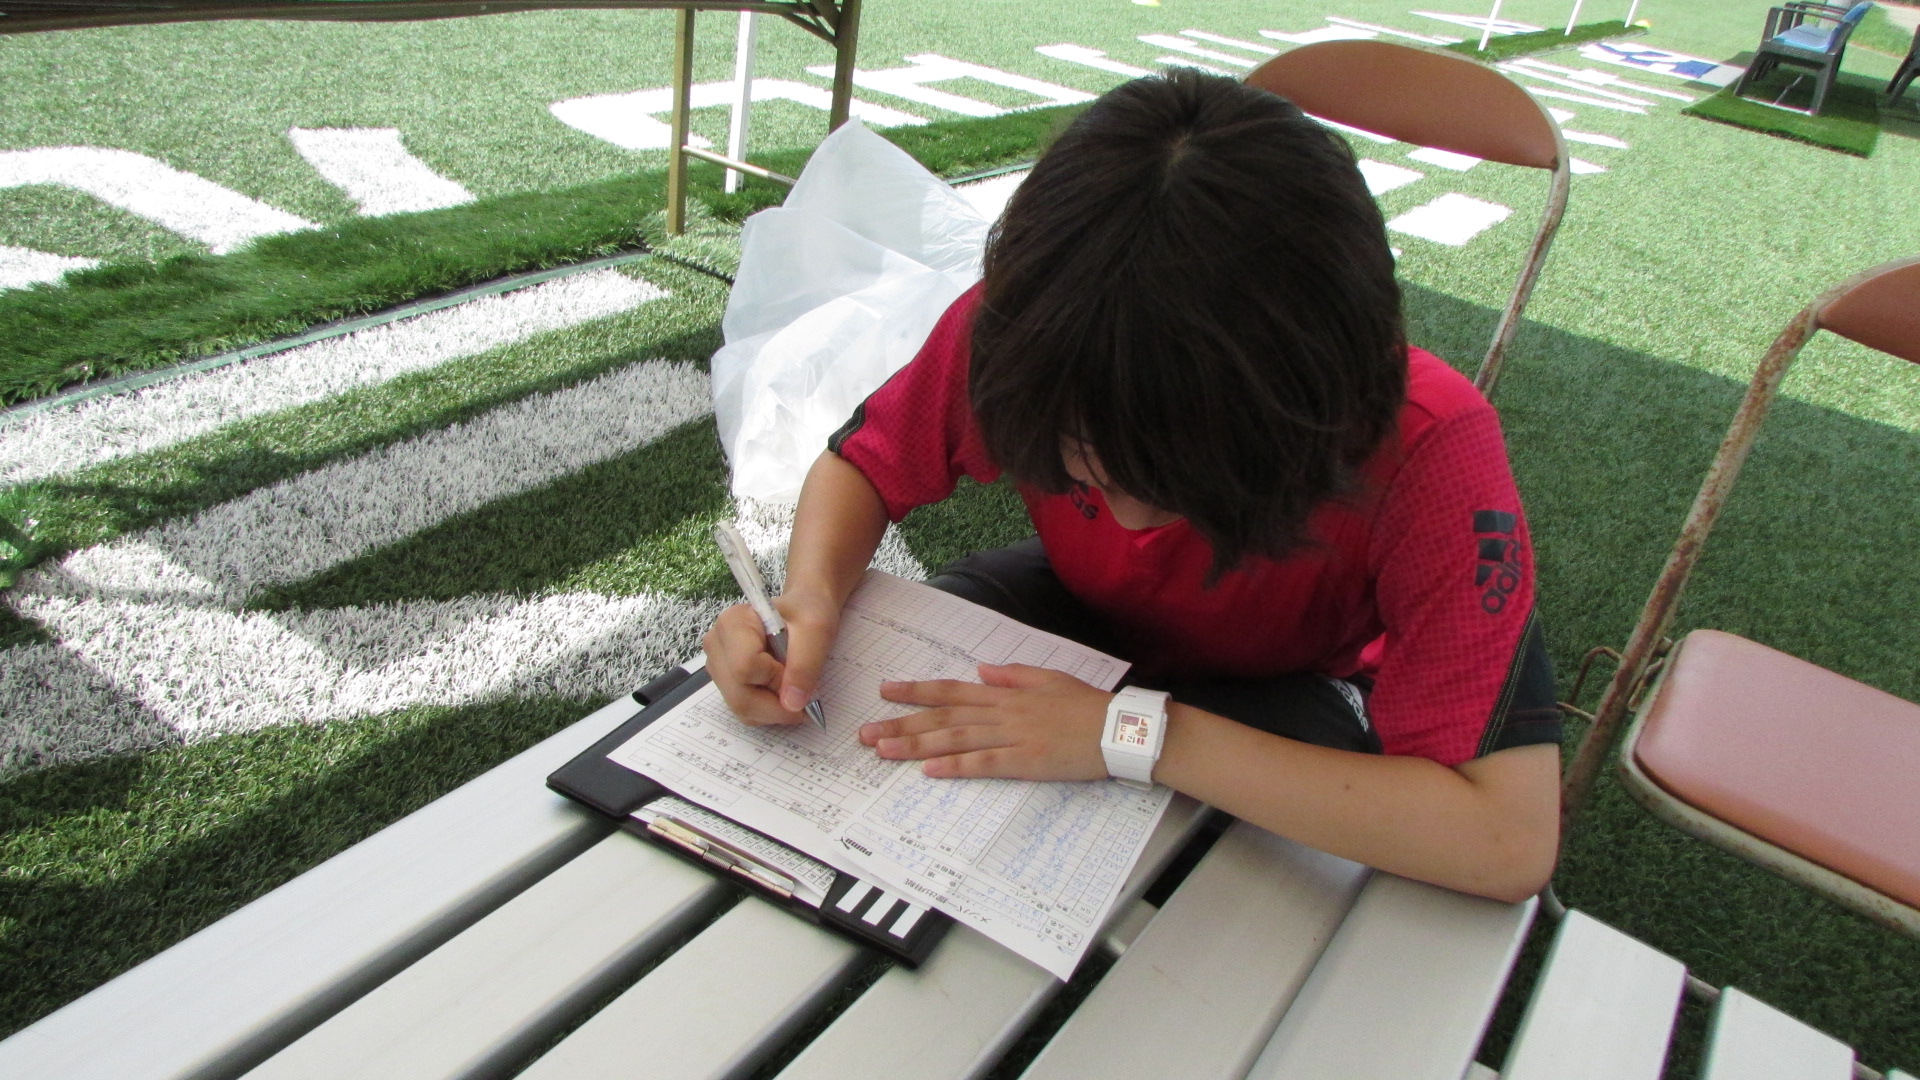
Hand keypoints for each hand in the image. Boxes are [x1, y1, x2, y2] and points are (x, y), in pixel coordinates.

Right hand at [702, 591, 838, 725]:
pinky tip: (781, 692)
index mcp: (732, 623)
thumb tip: (791, 705)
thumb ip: (804, 666)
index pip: (745, 667)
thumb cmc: (807, 613)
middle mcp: (716, 645)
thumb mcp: (816, 631)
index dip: (776, 679)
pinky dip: (768, 711)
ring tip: (792, 688)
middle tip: (802, 693)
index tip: (796, 669)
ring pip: (741, 708)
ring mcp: (718, 666)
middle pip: (739, 696)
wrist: (803, 611)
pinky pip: (745, 711)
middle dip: (777, 704)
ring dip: (774, 710)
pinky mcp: (725, 682)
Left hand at [861, 664, 1114, 780]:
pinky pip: (984, 763)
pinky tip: (929, 770)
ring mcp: (1012, 736)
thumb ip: (1013, 674)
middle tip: (866, 732)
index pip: (951, 689)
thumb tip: (982, 670)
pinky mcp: (1025, 762)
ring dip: (916, 744)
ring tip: (883, 750)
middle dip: (901, 723)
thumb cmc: (1087, 705)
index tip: (885, 691)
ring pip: (954, 738)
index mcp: (1006, 692)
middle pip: (942, 715)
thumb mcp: (1049, 678)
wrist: (1119, 728)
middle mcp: (1002, 712)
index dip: (916, 690)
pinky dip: (955, 765)